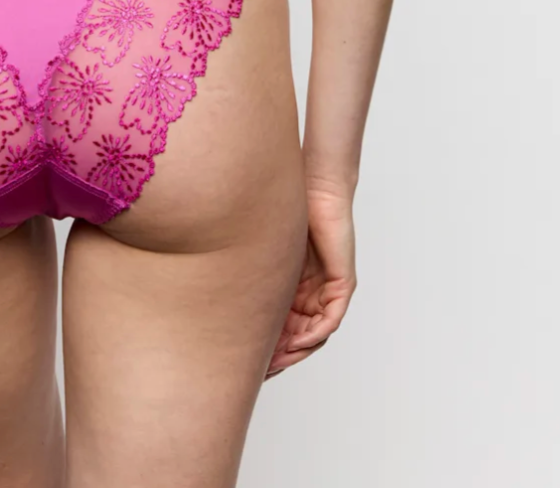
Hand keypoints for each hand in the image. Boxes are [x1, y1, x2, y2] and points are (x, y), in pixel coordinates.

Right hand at [265, 183, 355, 379]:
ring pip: (313, 333)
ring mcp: (328, 289)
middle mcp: (311, 292)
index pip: (282, 327)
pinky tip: (297, 343)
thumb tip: (216, 288)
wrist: (315, 186)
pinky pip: (330, 319)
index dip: (267, 347)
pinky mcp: (342, 283)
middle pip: (298, 336)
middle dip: (279, 357)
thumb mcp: (264, 251)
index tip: (249, 362)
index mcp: (293, 287)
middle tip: (259, 372)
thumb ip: (253, 273)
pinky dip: (314, 334)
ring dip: (295, 351)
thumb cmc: (288, 208)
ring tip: (274, 363)